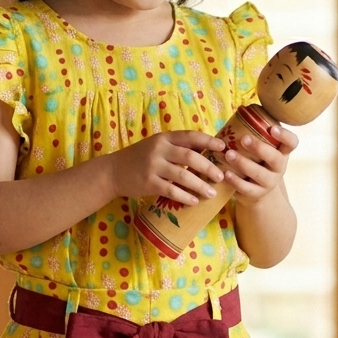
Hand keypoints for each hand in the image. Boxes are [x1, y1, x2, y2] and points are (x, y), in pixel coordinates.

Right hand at [110, 131, 225, 205]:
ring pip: (183, 175)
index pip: (190, 136)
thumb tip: (205, 151)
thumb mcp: (156, 146)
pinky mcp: (148, 183)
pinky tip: (194, 201)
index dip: (209, 141)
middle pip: (190, 156)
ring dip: (200, 185)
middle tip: (221, 176)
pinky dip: (185, 197)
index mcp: (164, 138)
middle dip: (208, 167)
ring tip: (212, 193)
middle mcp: (159, 150)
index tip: (223, 148)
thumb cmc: (139, 158)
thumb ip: (176, 147)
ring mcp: (153, 166)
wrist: (113, 171)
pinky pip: (171, 191)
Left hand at [222, 125, 297, 206]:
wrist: (256, 192)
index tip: (272, 128)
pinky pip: (246, 188)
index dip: (285, 136)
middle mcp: (279, 168)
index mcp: (282, 153)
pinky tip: (225, 173)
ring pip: (259, 174)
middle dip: (259, 148)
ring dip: (243, 163)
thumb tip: (243, 109)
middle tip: (244, 139)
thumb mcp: (261, 149)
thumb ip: (256, 134)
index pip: (292, 143)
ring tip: (228, 154)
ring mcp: (269, 182)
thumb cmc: (256, 162)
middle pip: (275, 158)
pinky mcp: (257, 194)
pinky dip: (235, 181)